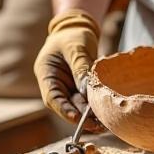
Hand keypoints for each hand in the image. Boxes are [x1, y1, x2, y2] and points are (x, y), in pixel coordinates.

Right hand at [33, 9, 103, 131]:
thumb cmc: (73, 35)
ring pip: (78, 104)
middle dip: (81, 117)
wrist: (78, 28)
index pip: (52, 97)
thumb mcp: (76, 47)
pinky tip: (107, 112)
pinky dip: (95, 106)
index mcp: (46, 74)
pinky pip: (87, 98)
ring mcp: (68, 85)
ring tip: (105, 122)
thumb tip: (87, 88)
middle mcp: (56, 83)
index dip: (64, 110)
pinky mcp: (79, 86)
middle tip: (98, 124)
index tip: (77, 118)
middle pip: (66, 105)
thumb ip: (80, 67)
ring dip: (90, 114)